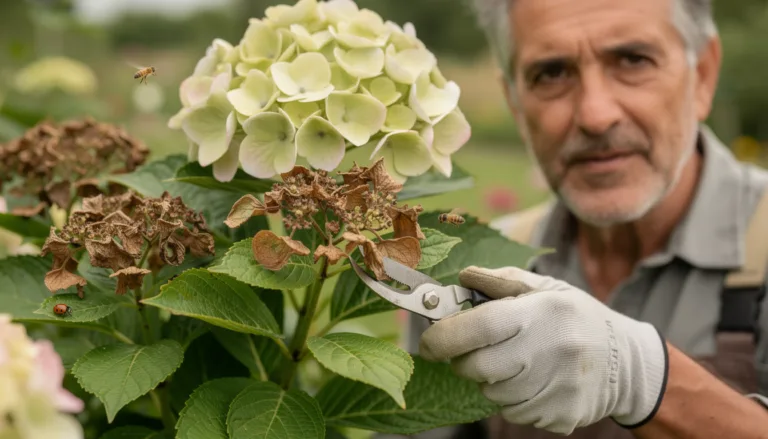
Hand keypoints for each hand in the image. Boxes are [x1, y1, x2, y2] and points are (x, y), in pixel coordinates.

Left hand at [419, 266, 668, 434]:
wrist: (625, 362)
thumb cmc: (575, 318)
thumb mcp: (545, 288)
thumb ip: (499, 281)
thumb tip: (461, 278)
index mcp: (542, 313)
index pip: (478, 327)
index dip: (443, 336)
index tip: (428, 341)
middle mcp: (551, 351)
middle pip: (477, 367)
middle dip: (464, 360)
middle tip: (474, 351)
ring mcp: (558, 388)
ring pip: (492, 394)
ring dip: (491, 380)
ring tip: (517, 362)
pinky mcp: (562, 416)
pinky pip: (514, 413)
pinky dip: (513, 399)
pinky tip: (534, 381)